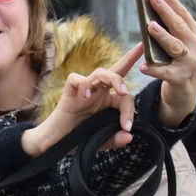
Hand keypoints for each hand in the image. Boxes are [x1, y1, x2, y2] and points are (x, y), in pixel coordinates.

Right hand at [23, 46, 139, 155]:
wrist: (54, 145)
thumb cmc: (75, 139)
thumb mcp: (100, 142)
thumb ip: (114, 139)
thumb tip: (129, 136)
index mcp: (107, 103)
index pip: (125, 97)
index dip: (130, 110)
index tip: (128, 127)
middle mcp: (97, 94)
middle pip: (114, 72)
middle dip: (128, 60)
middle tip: (140, 51)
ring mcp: (83, 92)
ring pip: (99, 72)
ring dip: (113, 78)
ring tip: (121, 91)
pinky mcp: (68, 94)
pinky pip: (74, 79)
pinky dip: (83, 84)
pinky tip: (86, 96)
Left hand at [142, 0, 195, 127]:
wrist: (185, 90)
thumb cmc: (176, 61)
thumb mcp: (178, 43)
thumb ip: (169, 29)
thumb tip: (153, 7)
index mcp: (195, 35)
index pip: (183, 15)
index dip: (171, 2)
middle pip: (179, 26)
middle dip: (165, 11)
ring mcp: (190, 63)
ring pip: (175, 47)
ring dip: (162, 36)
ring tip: (150, 27)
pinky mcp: (180, 78)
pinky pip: (165, 72)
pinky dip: (153, 69)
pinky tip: (143, 66)